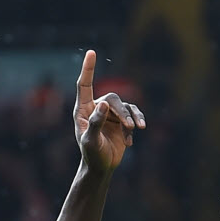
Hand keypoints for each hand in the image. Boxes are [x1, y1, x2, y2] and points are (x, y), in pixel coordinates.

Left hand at [74, 50, 144, 174]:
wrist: (101, 168)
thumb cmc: (92, 155)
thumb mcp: (91, 141)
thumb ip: (95, 123)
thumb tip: (103, 104)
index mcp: (83, 110)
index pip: (84, 85)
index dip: (88, 69)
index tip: (91, 52)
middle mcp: (96, 108)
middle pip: (112, 99)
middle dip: (122, 112)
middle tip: (129, 126)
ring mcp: (110, 114)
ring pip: (125, 107)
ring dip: (132, 118)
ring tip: (136, 130)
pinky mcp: (122, 121)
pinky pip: (133, 116)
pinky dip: (135, 126)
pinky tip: (130, 141)